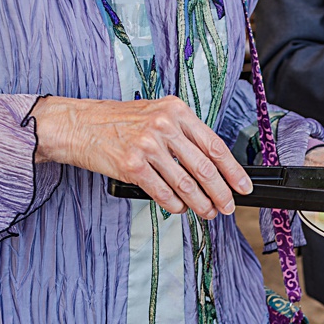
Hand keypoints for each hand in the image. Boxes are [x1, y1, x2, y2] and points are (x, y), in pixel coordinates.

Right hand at [32, 94, 251, 217]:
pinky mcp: (133, 165)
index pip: (214, 145)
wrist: (79, 124)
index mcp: (175, 111)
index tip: (244, 188)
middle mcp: (163, 125)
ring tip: (208, 213)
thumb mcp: (155, 115)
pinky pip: (165, 195)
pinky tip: (180, 208)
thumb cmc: (119, 123)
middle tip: (228, 207)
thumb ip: (183, 136)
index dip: (234, 171)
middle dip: (222, 194)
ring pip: (187, 186)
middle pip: (205, 169)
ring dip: (202, 205)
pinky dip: (176, 206)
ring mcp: (148, 145)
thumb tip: (213, 168)